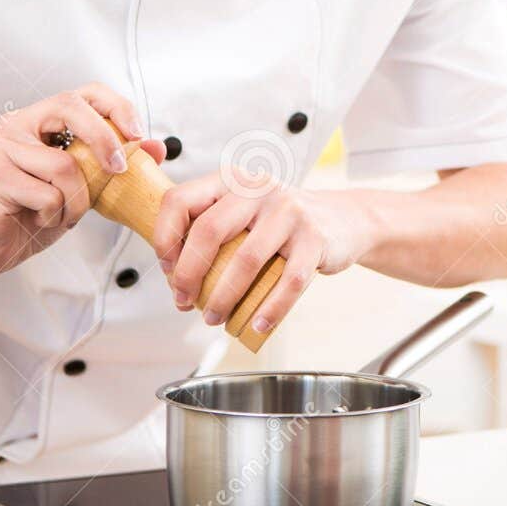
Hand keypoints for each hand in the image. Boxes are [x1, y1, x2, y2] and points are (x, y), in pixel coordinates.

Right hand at [0, 84, 165, 287]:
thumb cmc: (34, 213)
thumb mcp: (85, 187)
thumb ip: (115, 164)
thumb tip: (157, 146)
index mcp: (42, 120)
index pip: (84, 93)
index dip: (115, 106)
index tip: (137, 133)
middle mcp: (19, 125)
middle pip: (70, 107)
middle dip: (103, 138)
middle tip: (117, 170)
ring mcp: (4, 148)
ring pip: (65, 165)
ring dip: (76, 201)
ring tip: (61, 214)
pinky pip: (48, 195)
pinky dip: (55, 216)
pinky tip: (39, 220)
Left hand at [152, 174, 373, 338]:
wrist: (341, 219)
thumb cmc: (280, 224)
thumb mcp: (244, 212)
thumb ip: (211, 231)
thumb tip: (174, 279)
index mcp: (231, 180)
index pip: (181, 201)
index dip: (165, 238)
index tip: (166, 269)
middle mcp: (258, 189)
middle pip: (209, 231)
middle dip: (189, 275)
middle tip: (185, 302)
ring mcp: (289, 211)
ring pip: (246, 260)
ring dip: (224, 298)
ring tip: (215, 318)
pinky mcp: (315, 238)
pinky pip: (288, 282)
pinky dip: (270, 309)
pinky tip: (257, 324)